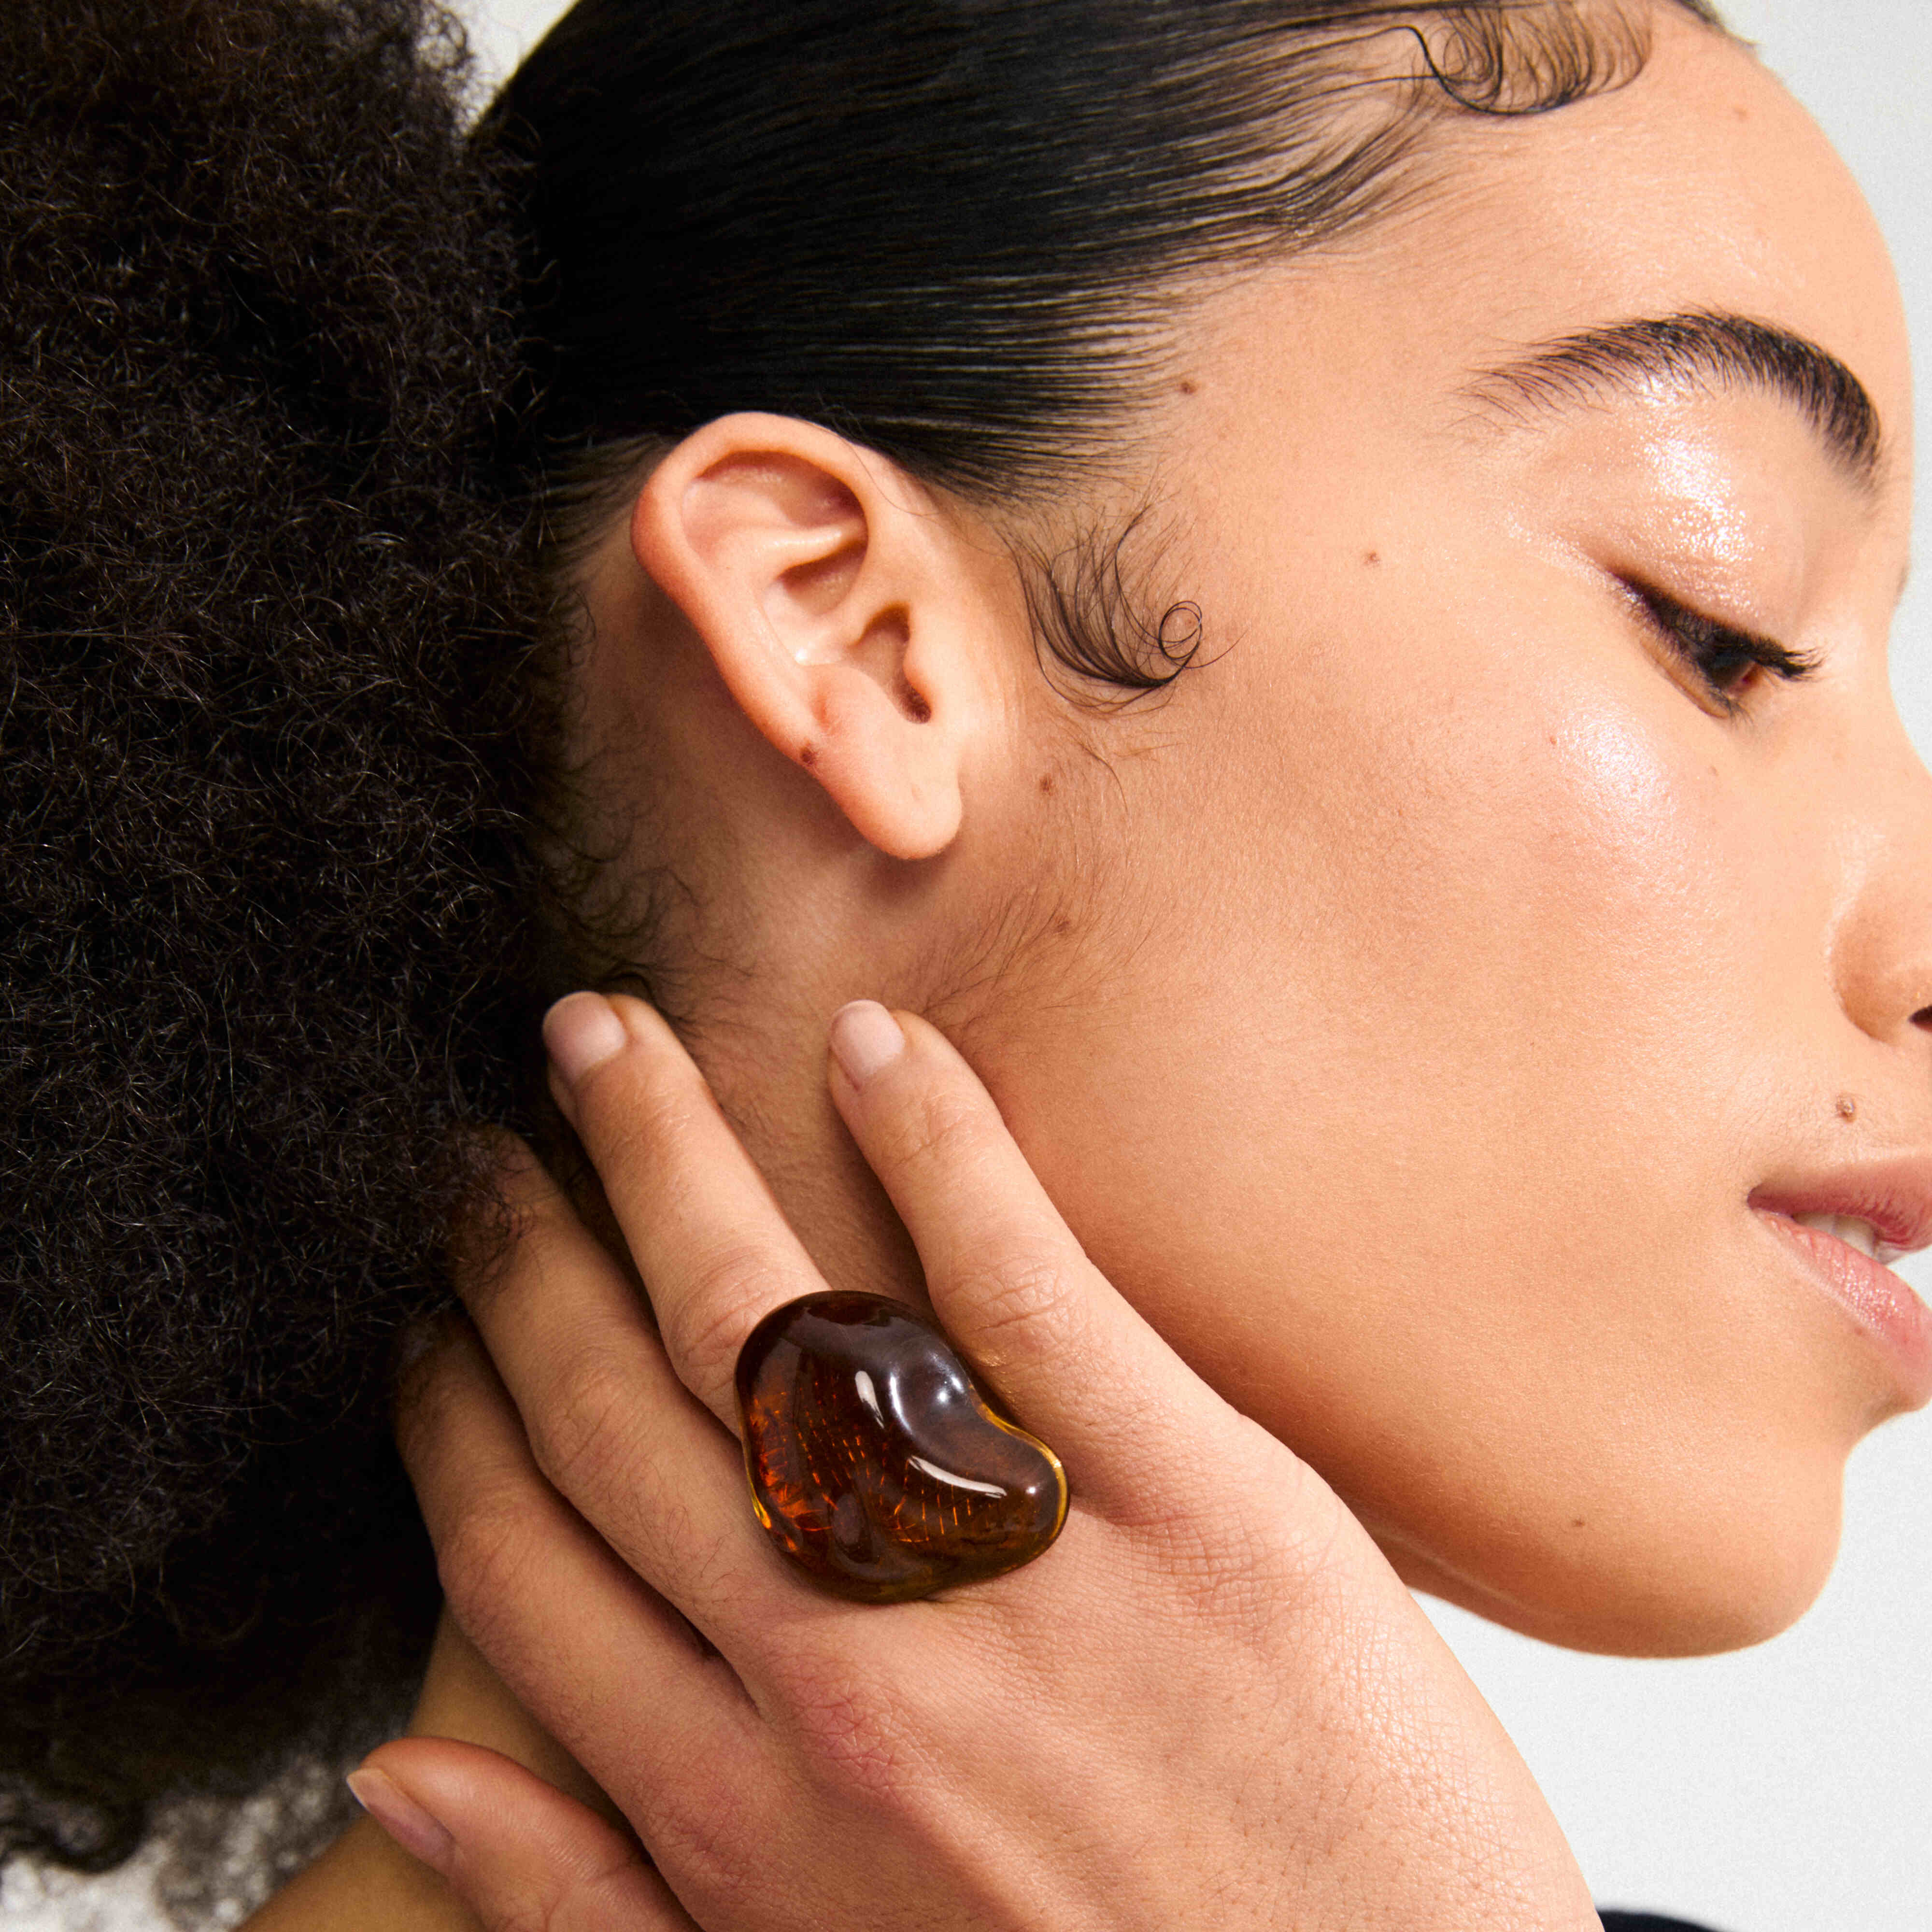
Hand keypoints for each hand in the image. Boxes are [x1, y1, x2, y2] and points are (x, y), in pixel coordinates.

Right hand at [362, 995, 1594, 1929]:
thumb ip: (585, 1905)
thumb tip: (403, 1771)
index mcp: (741, 1812)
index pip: (523, 1555)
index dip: (452, 1412)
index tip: (430, 1318)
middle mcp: (841, 1682)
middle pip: (618, 1404)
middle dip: (520, 1255)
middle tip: (479, 1147)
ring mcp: (1013, 1583)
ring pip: (770, 1316)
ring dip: (666, 1151)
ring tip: (604, 1043)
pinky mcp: (1197, 1503)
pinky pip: (1025, 1283)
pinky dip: (937, 1142)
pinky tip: (875, 1040)